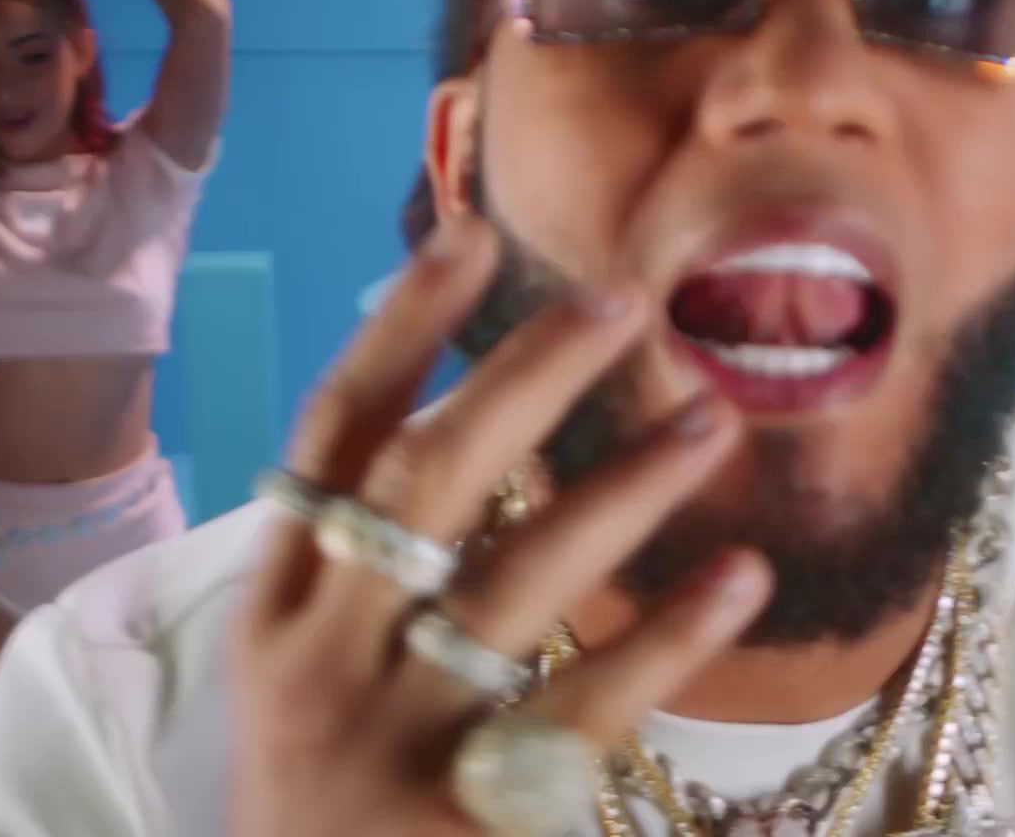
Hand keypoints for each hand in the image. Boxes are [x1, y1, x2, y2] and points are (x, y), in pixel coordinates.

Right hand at [229, 216, 772, 835]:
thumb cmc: (312, 805)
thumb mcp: (295, 683)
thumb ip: (361, 569)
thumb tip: (468, 424)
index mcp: (278, 613)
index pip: (333, 437)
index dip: (399, 329)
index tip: (471, 236)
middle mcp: (324, 658)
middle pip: (426, 481)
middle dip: (522, 379)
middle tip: (620, 301)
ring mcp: (392, 738)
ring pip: (516, 578)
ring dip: (621, 485)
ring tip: (709, 415)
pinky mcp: (464, 819)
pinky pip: (583, 707)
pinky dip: (664, 635)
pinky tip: (736, 574)